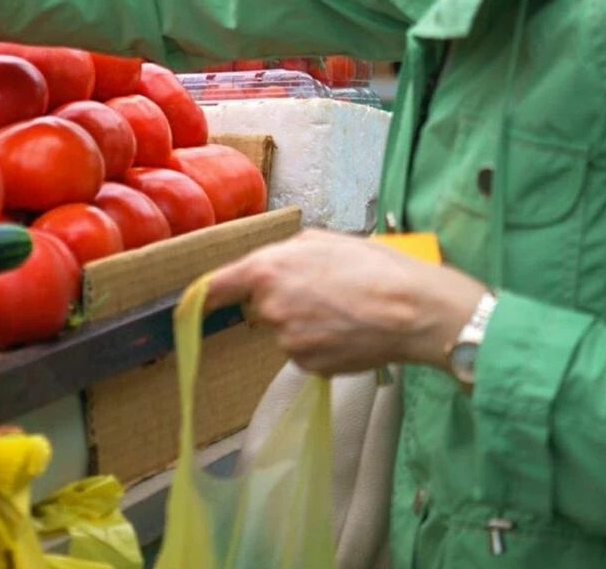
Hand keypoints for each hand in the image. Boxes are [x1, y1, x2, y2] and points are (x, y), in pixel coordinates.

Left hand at [204, 230, 487, 375]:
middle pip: (263, 307)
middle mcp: (269, 308)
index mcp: (267, 270)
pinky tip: (349, 332)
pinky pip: (305, 352)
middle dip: (286, 300)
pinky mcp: (307, 365)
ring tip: (346, 310)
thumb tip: (273, 263)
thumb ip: (286, 253)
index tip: (192, 301)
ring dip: (307, 323)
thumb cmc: (375, 267)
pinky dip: (322, 344)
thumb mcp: (324, 240)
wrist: (413, 310)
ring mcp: (287, 340)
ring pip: (287, 330)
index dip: (204, 294)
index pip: (218, 285)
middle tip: (327, 291)